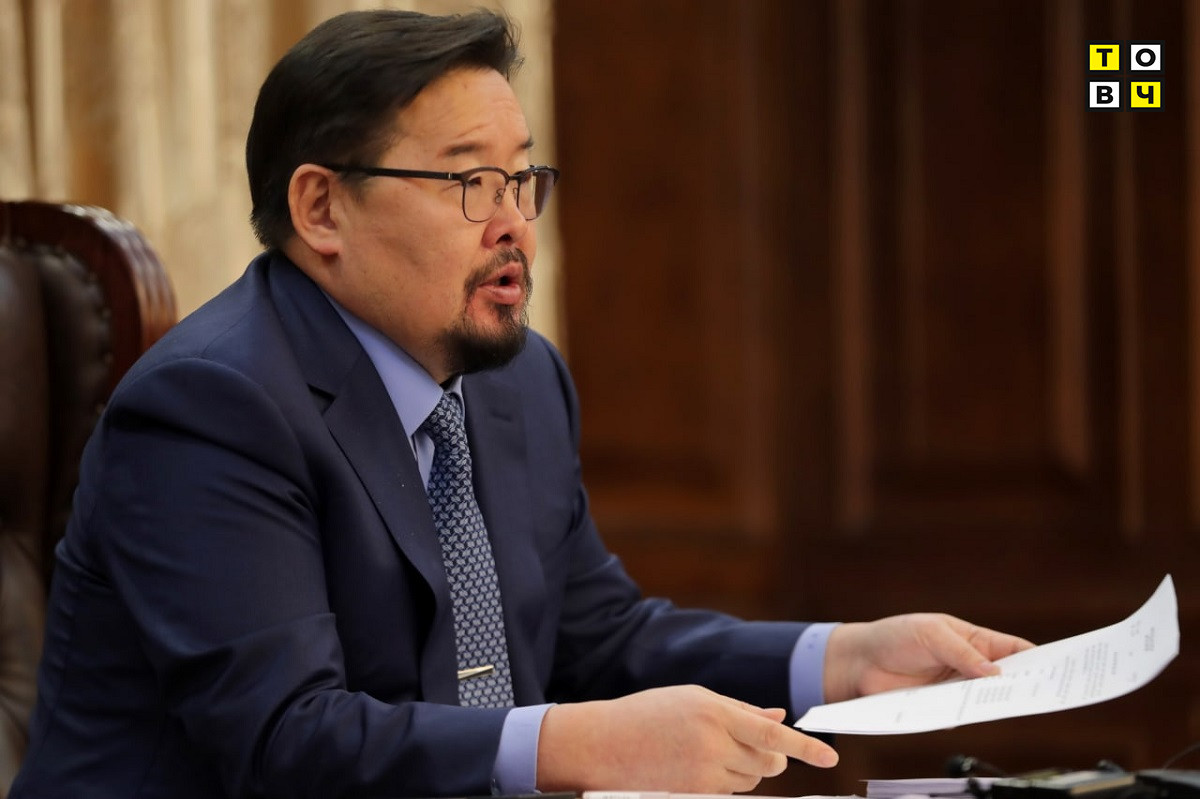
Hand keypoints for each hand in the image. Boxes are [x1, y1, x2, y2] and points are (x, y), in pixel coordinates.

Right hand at [536, 685, 838, 792]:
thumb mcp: (694, 699)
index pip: (773, 736)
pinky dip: (725, 783)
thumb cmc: (647, 715)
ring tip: (706, 752)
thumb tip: (779, 719)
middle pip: (768, 763)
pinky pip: (729, 794)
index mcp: (714, 712)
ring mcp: (702, 774)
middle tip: (750, 748)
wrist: (602, 744)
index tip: (830, 758)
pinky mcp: (693, 796)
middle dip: (769, 758)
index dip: (806, 748)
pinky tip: (696, 767)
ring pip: (750, 781)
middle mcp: (712, 744)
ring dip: (744, 770)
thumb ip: (740, 710)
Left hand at [823, 614, 1035, 702]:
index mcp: (974, 640)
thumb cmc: (895, 637)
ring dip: (1000, 702)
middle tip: (1047, 694)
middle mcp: (970, 666)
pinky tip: (981, 717)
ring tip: (1017, 705)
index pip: (1014, 649)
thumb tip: (995, 672)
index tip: (1062, 668)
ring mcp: (957, 689)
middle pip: (1007, 678)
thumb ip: (962, 653)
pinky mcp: (941, 709)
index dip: (1039, 658)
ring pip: (987, 699)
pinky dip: (973, 716)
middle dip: (1027, 684)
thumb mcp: (931, 634)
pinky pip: (963, 715)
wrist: (859, 662)